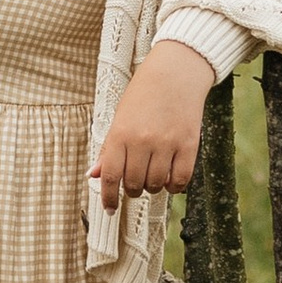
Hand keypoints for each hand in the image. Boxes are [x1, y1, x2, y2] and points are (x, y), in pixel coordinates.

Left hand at [92, 38, 218, 209]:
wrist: (176, 73)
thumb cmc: (143, 95)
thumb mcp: (119, 118)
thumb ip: (108, 149)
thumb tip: (93, 175)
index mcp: (120, 134)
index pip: (109, 176)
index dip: (108, 197)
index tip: (110, 209)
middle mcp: (142, 141)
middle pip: (134, 184)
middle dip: (132, 190)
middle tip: (135, 183)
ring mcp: (166, 144)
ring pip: (156, 185)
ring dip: (153, 187)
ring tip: (153, 175)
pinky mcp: (188, 145)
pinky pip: (180, 180)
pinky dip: (174, 186)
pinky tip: (170, 178)